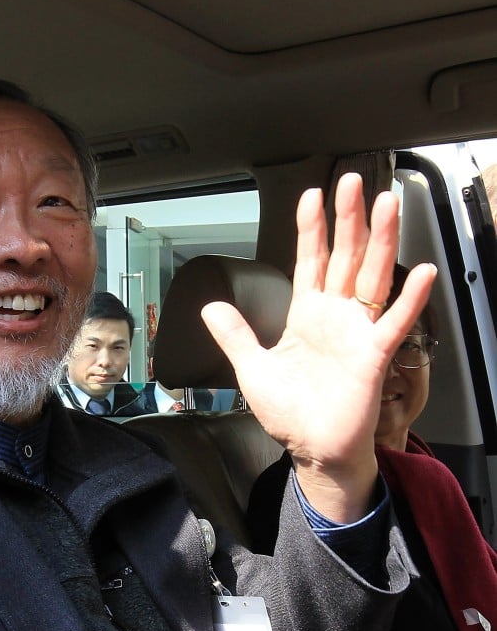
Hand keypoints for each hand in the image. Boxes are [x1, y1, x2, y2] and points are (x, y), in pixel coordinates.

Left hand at [202, 173, 435, 520]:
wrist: (312, 450)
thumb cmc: (290, 412)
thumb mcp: (251, 368)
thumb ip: (235, 335)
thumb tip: (210, 307)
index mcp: (307, 315)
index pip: (310, 261)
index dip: (311, 229)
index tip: (312, 196)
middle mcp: (335, 316)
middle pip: (345, 257)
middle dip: (348, 219)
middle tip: (351, 181)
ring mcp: (357, 333)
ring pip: (372, 277)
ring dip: (379, 242)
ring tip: (386, 205)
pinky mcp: (373, 357)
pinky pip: (393, 323)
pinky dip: (408, 299)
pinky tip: (420, 273)